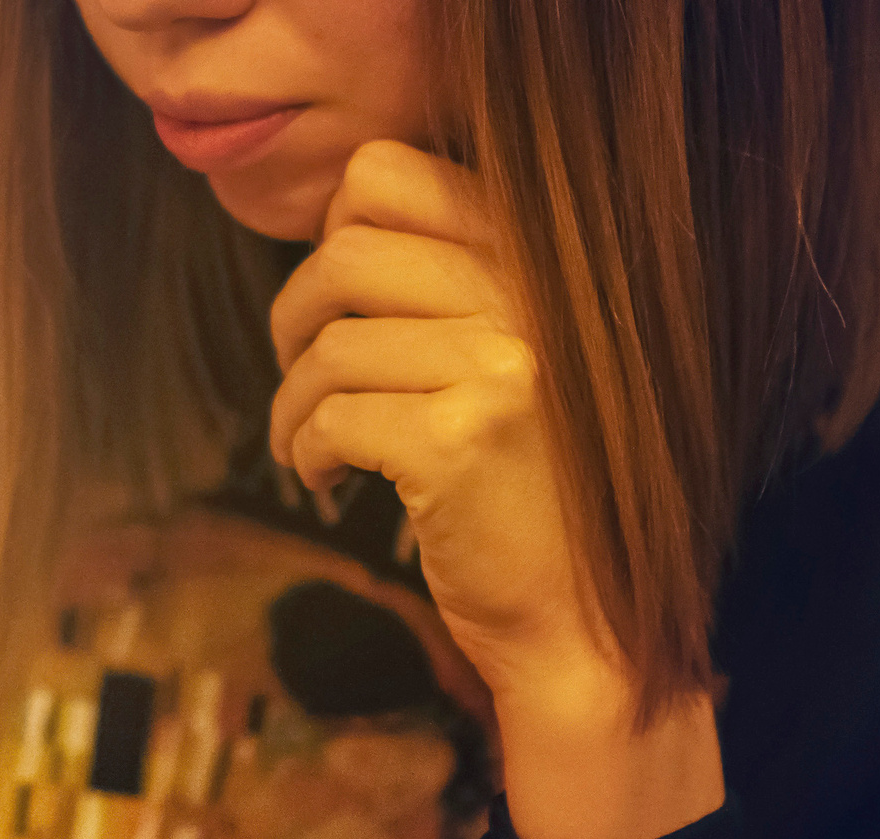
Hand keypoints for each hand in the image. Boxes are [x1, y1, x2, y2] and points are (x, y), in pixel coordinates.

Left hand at [267, 140, 724, 838]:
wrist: (587, 624)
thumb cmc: (533, 493)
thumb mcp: (511, 364)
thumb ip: (448, 289)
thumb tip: (330, 240)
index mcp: (541, 262)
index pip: (389, 174)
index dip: (335, 235)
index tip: (337, 308)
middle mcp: (530, 297)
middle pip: (342, 253)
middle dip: (293, 321)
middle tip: (304, 382)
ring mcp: (499, 366)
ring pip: (327, 345)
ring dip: (292, 406)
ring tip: (317, 452)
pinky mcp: (457, 441)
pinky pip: (329, 416)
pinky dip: (304, 452)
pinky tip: (331, 486)